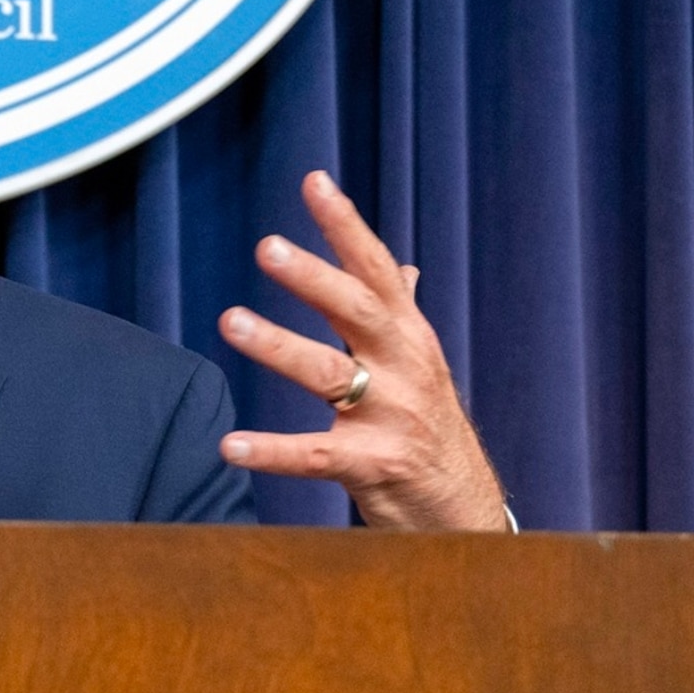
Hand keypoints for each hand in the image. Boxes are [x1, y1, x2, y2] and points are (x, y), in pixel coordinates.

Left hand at [216, 172, 507, 530]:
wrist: (463, 510)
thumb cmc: (430, 430)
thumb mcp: (421, 366)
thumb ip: (403, 314)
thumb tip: (405, 268)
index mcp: (410, 337)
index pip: (377, 270)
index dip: (346, 226)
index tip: (314, 182)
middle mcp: (405, 367)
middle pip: (357, 310)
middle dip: (312, 277)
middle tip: (266, 246)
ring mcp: (392, 416)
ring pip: (329, 373)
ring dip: (278, 345)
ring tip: (230, 320)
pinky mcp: (374, 466)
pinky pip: (314, 455)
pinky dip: (271, 451)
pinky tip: (230, 446)